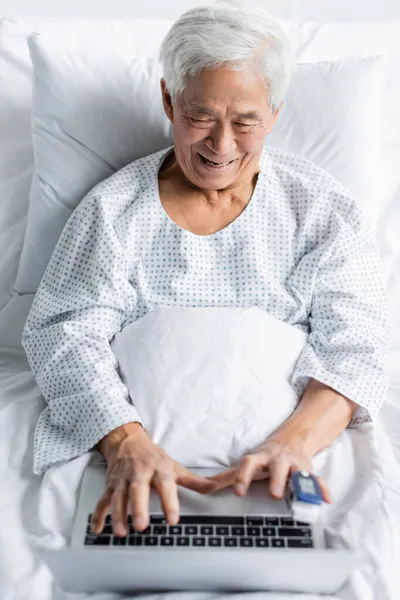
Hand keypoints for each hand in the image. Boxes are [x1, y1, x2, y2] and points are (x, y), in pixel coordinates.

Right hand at [91, 423, 217, 536]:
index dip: (169, 502)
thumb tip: (216, 488)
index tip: (172, 520)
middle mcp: (139, 473)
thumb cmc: (153, 457)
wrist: (127, 441)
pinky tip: (98, 529)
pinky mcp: (110, 484)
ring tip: (121, 532)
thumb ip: (194, 481)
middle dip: (138, 508)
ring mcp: (122, 479)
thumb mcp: (174, 466)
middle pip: (137, 490)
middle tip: (141, 526)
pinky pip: (103, 500)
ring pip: (118, 497)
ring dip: (118, 515)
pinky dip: (99, 515)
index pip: (165, 485)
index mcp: (158, 469)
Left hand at [207, 431, 331, 502]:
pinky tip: (326, 498)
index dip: (243, 477)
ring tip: (303, 495)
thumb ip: (226, 477)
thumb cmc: (265, 456)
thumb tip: (203, 487)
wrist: (293, 438)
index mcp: (259, 459)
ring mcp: (294, 464)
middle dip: (277, 480)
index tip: (238, 491)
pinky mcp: (308, 470)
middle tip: (275, 494)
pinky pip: (316, 479)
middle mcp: (277, 460)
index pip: (248, 465)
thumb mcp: (247, 463)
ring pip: (298, 472)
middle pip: (277, 468)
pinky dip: (321, 488)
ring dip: (301, 483)